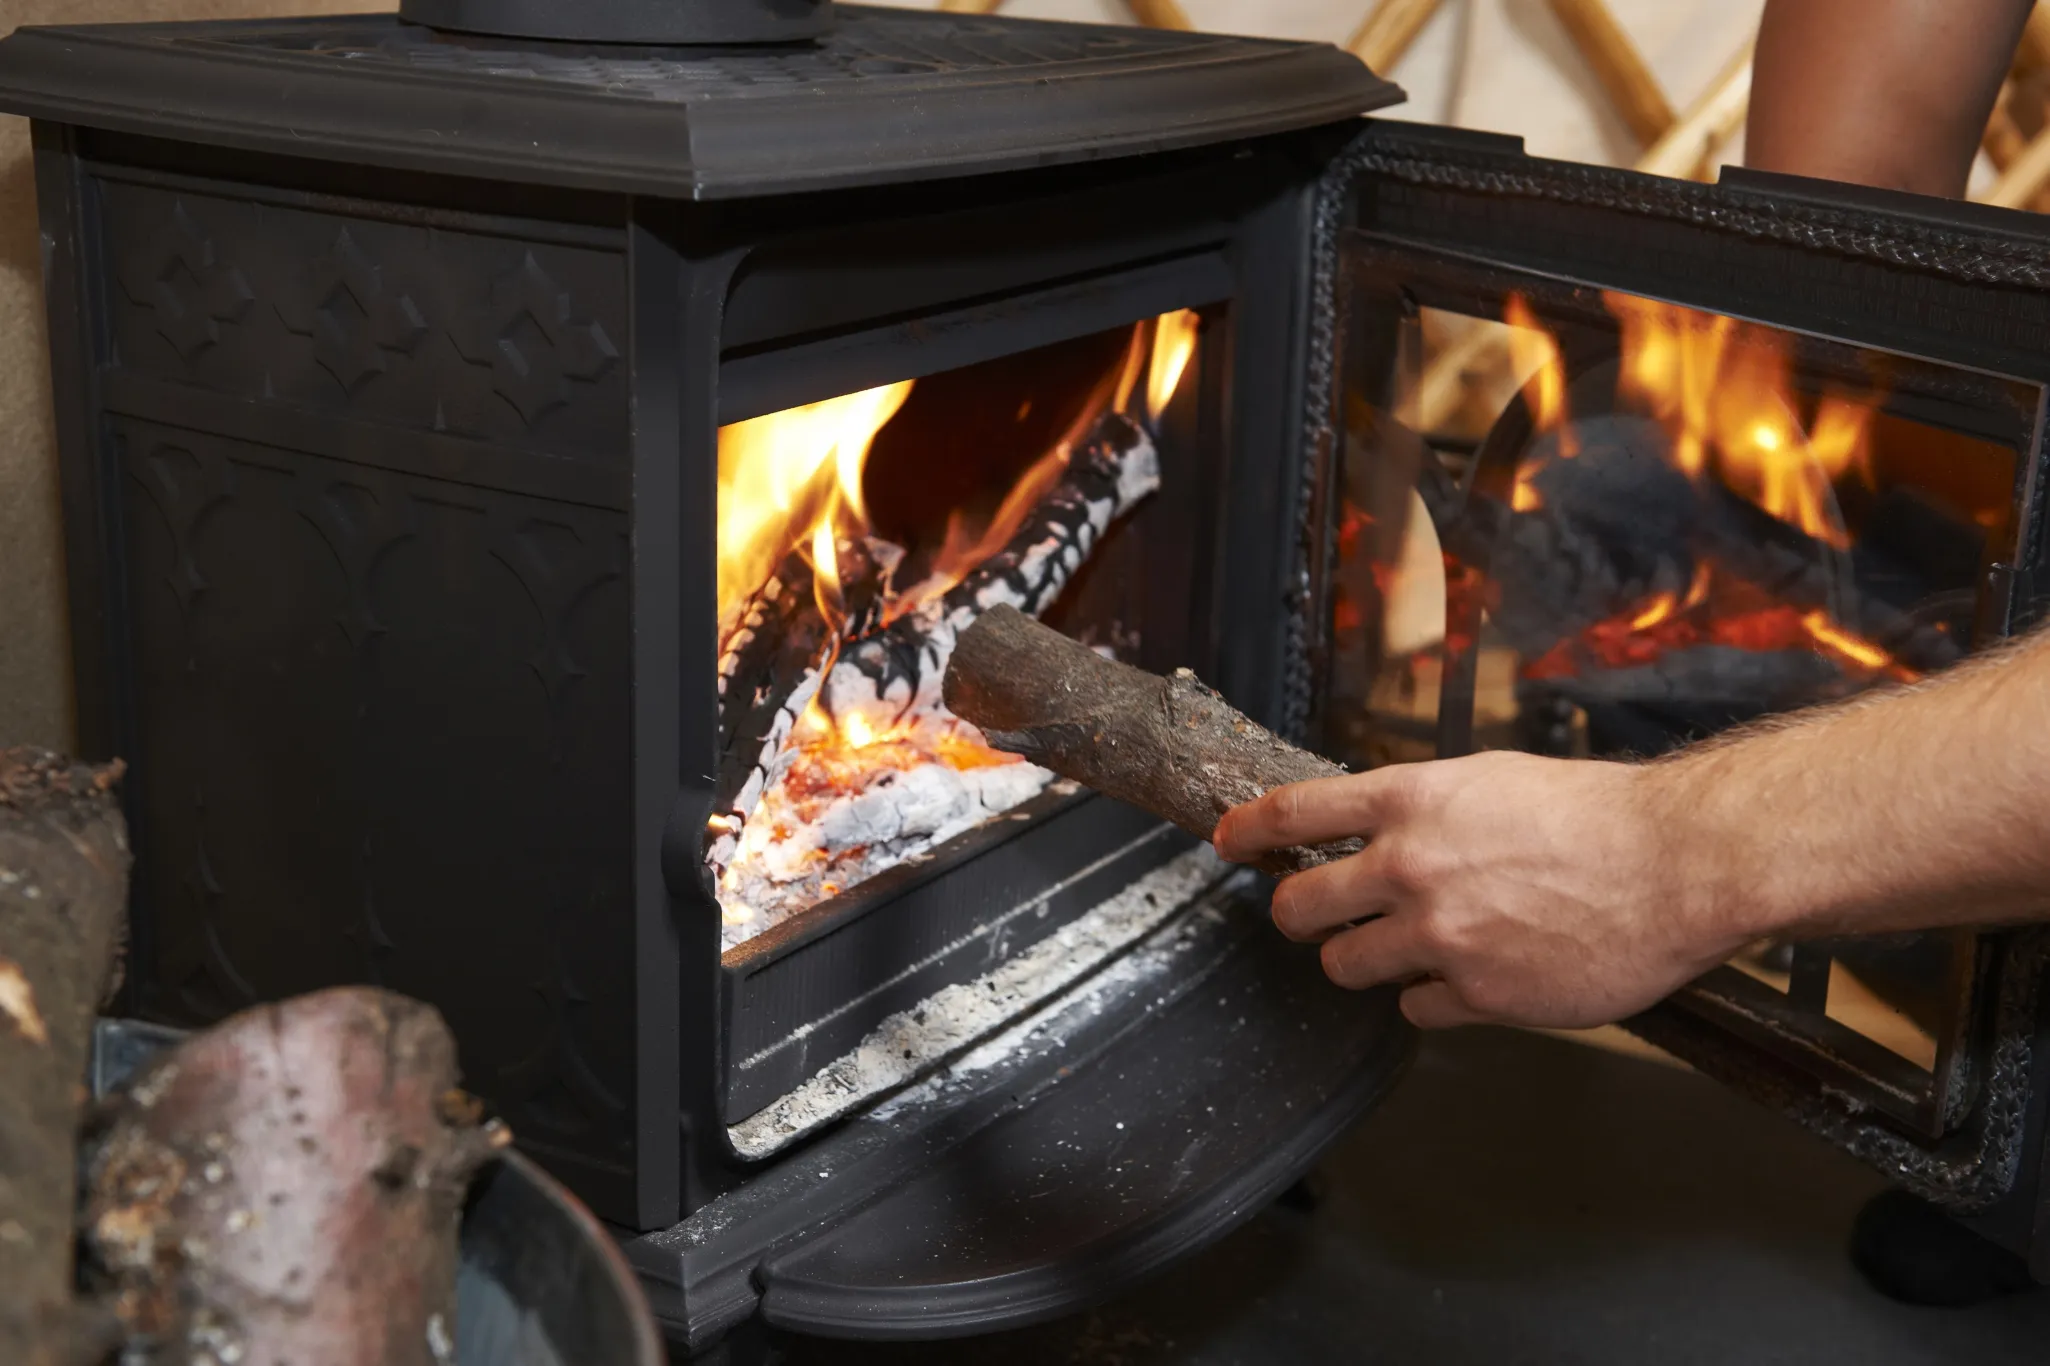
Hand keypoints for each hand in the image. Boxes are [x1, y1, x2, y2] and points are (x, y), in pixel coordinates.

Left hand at [1212, 752, 1755, 1029]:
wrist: (1675, 865)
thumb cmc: (1596, 814)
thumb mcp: (1492, 781)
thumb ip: (1425, 807)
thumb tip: (1377, 827)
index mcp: (1412, 801)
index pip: (1293, 812)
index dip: (1246, 829)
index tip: (1225, 840)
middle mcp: (1411, 866)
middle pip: (1301, 906)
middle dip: (1297, 915)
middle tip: (1310, 918)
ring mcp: (1441, 935)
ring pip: (1348, 966)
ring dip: (1362, 960)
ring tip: (1401, 949)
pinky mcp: (1478, 992)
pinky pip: (1416, 1007)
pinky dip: (1431, 997)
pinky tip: (1468, 978)